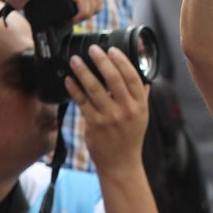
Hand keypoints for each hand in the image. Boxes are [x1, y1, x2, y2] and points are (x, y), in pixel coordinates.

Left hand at [65, 45, 149, 174]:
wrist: (120, 163)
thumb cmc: (130, 138)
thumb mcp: (142, 117)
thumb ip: (142, 97)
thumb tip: (144, 80)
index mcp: (140, 104)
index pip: (132, 77)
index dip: (121, 61)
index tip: (112, 50)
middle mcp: (126, 109)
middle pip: (113, 79)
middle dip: (101, 61)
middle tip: (92, 49)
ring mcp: (109, 117)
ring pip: (95, 89)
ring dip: (83, 72)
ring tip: (75, 60)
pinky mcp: (94, 125)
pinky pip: (82, 103)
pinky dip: (74, 90)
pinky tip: (68, 80)